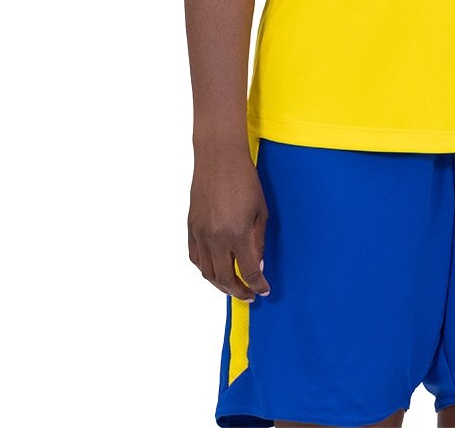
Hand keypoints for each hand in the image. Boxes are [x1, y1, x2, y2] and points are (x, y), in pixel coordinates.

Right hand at [188, 150, 271, 301]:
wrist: (219, 158)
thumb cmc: (245, 180)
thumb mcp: (261, 211)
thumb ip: (258, 241)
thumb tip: (257, 266)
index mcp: (238, 234)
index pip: (248, 271)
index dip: (257, 285)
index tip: (263, 291)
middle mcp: (216, 238)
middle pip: (225, 278)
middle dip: (238, 291)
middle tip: (248, 296)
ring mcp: (200, 234)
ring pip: (207, 272)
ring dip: (220, 285)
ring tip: (232, 287)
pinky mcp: (191, 227)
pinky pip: (195, 257)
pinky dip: (205, 268)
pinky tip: (214, 270)